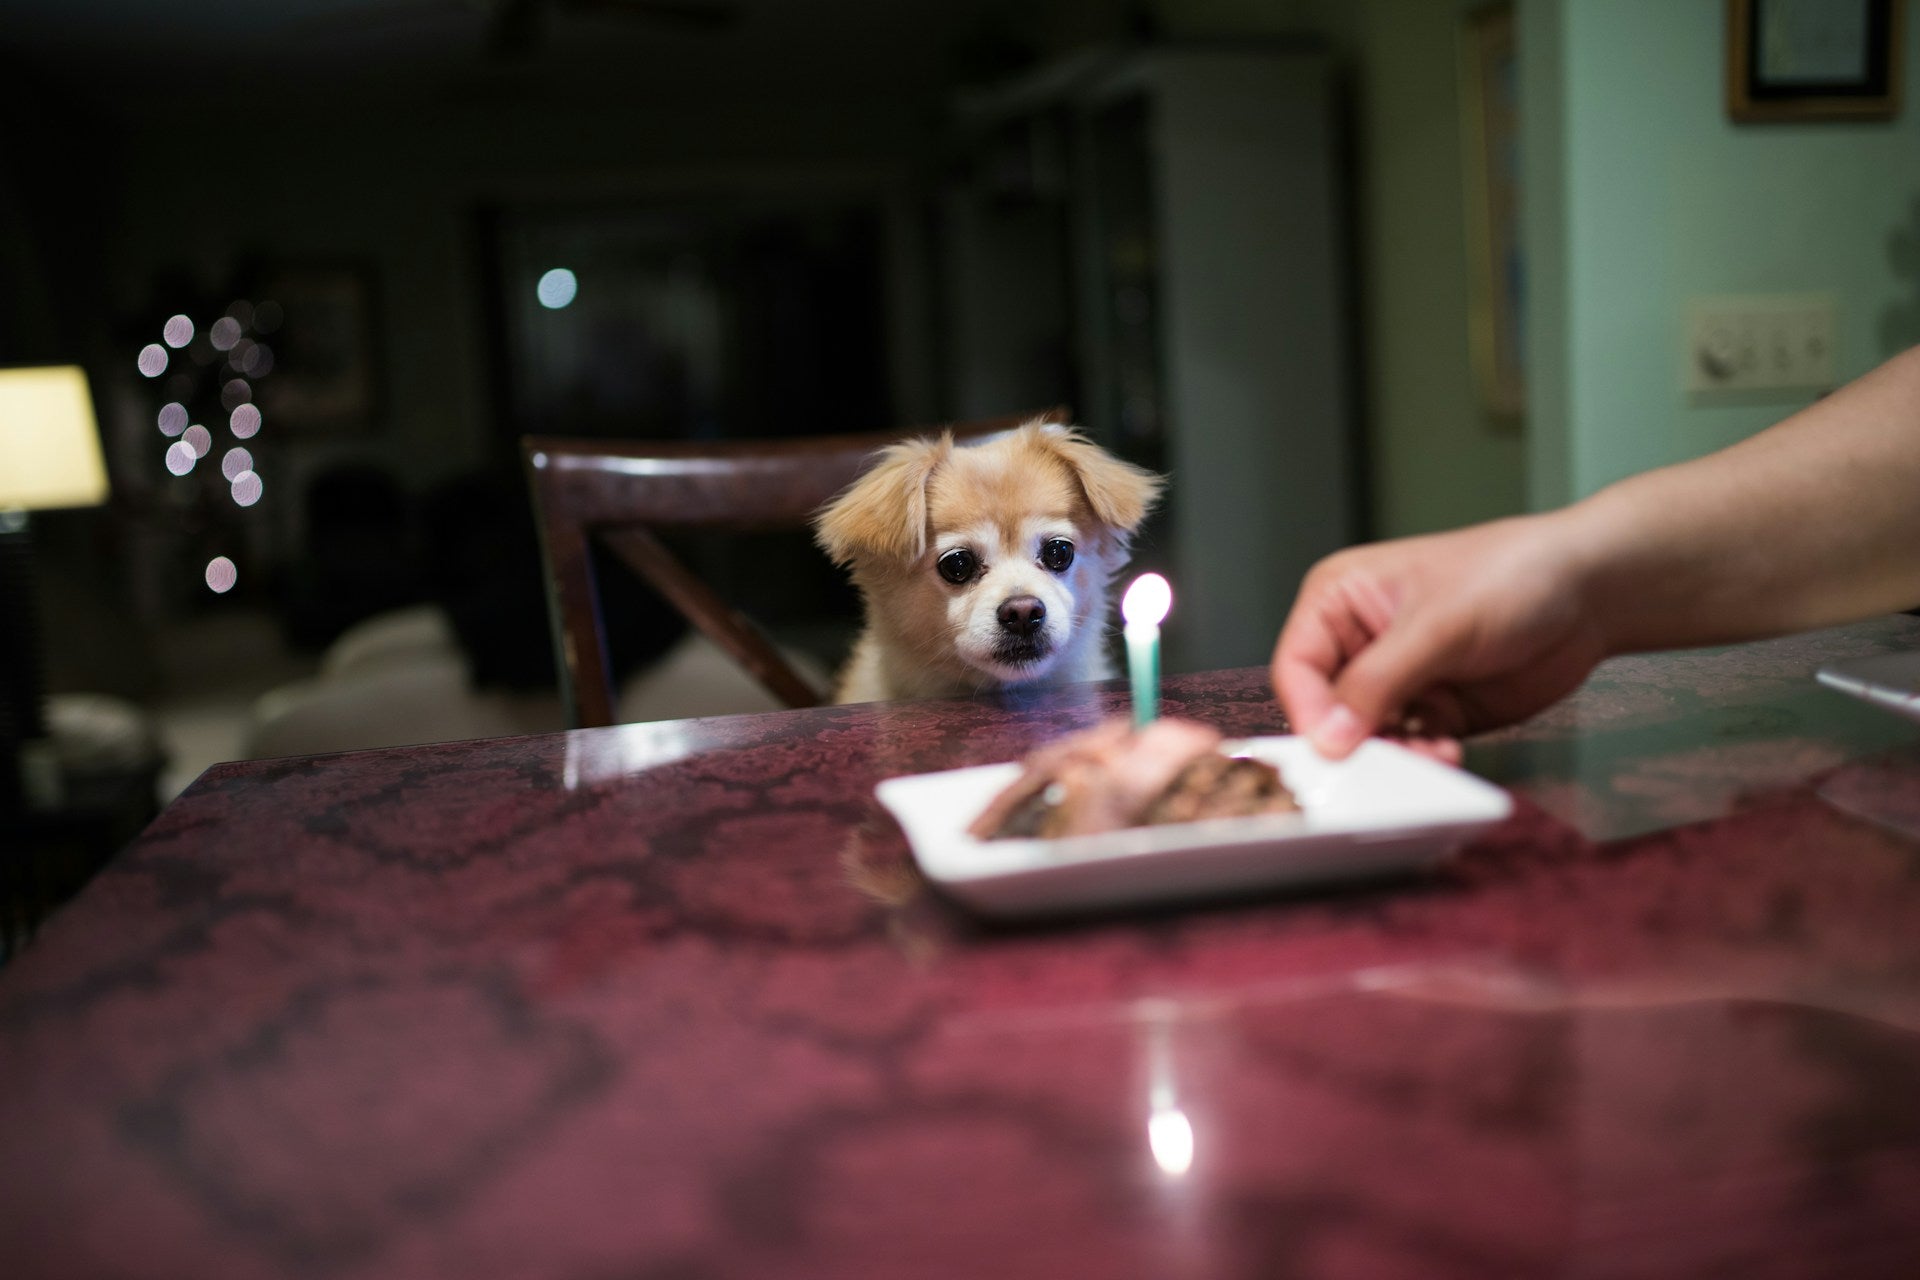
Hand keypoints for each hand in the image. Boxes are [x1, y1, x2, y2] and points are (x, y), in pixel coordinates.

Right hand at [1271, 514, 1609, 758]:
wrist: (1590, 592)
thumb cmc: (1508, 577)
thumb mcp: (1436, 626)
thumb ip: (1376, 683)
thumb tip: (1326, 739)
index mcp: (1338, 601)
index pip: (1297, 667)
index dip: (1309, 711)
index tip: (1331, 751)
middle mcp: (1357, 643)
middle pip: (1327, 710)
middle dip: (1355, 741)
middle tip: (1382, 768)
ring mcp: (1396, 680)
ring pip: (1367, 737)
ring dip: (1393, 756)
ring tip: (1431, 756)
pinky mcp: (1432, 709)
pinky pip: (1408, 748)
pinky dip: (1422, 759)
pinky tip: (1448, 753)